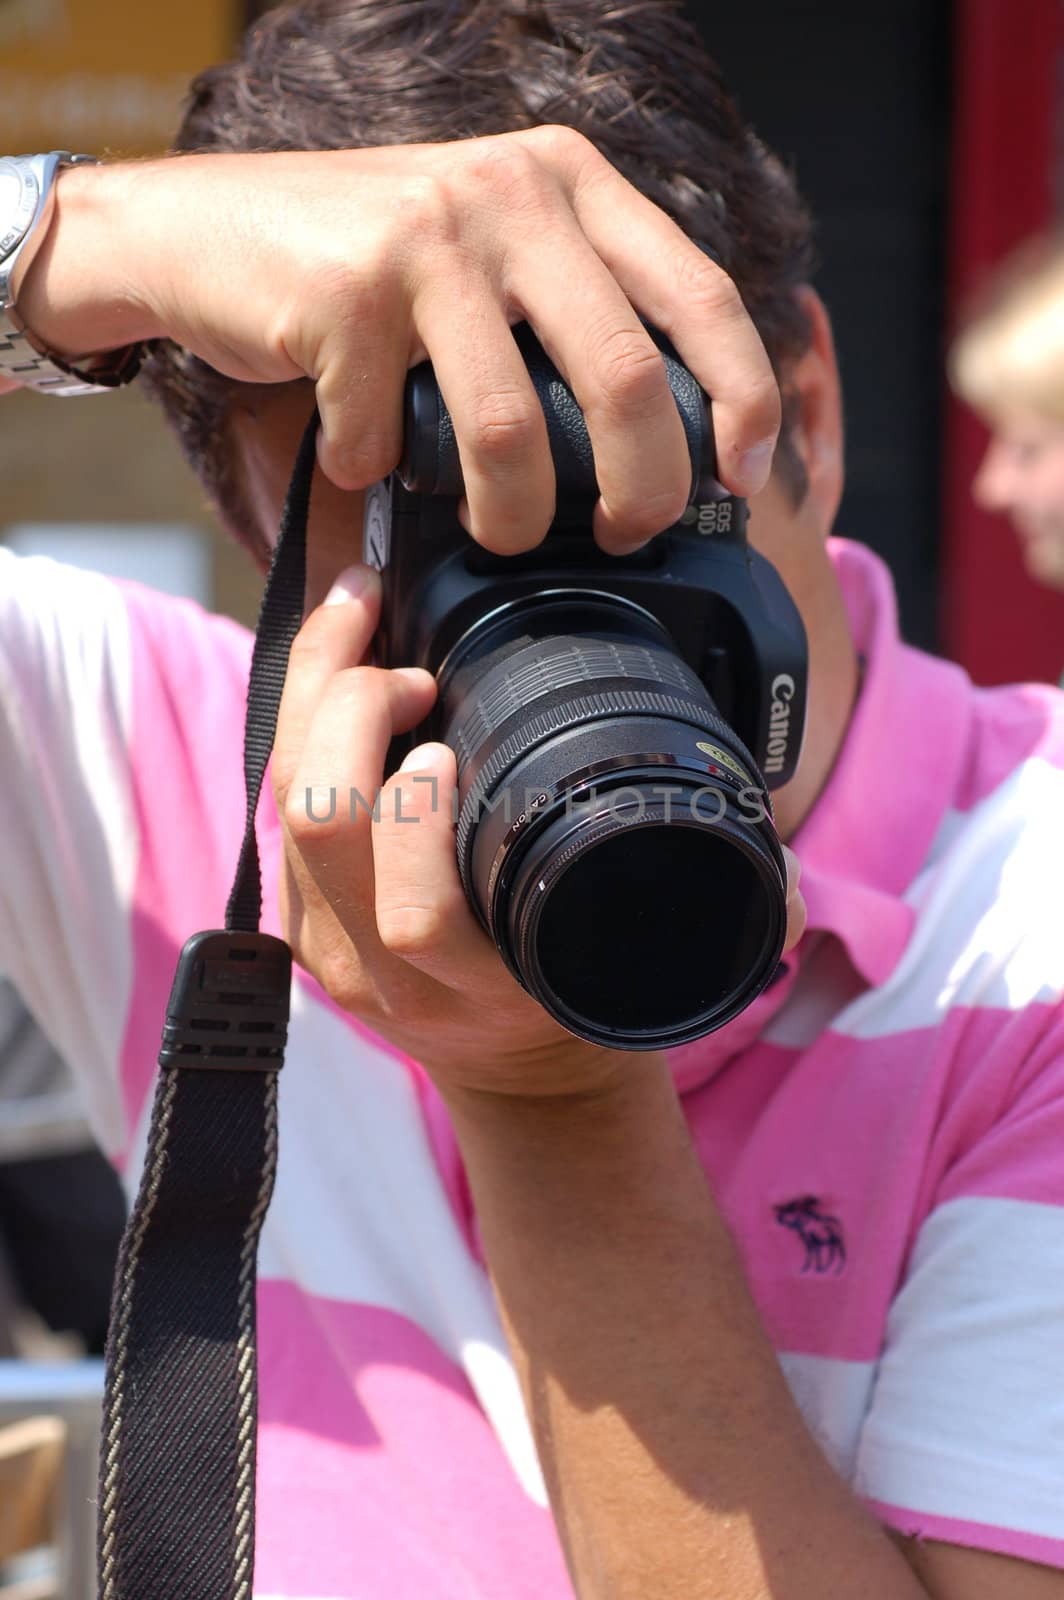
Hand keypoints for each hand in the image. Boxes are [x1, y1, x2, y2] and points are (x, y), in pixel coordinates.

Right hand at [17, 131, 779, 552]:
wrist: (199, 229)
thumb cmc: (367, 271)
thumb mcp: (492, 255)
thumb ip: (571, 312)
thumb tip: (662, 448)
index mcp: (570, 182)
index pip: (700, 293)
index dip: (743, 397)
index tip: (744, 476)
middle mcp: (512, 192)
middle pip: (625, 378)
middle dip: (639, 489)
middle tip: (622, 534)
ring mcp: (428, 235)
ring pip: (511, 430)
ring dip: (508, 514)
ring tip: (493, 528)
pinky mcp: (347, 290)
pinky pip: (386, 439)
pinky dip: (373, 474)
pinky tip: (356, 453)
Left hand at [273, 563, 806, 1100]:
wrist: (528, 1078)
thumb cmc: (591, 1002)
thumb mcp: (660, 972)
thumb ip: (732, 932)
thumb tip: (786, 892)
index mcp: (478, 991)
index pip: (414, 917)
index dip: (417, 819)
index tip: (450, 742)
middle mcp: (389, 979)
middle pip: (321, 830)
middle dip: (349, 713)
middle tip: (406, 661)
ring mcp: (333, 951)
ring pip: (281, 808)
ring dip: (311, 698)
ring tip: (365, 630)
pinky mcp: (302, 921)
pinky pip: (272, 809)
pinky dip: (294, 720)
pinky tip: (337, 665)